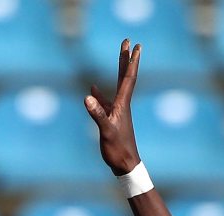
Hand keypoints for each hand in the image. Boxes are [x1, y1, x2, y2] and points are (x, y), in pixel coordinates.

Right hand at [83, 40, 142, 175]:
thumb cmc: (118, 150)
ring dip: (118, 71)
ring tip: (120, 57)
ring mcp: (117, 112)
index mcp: (122, 104)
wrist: (126, 166)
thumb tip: (88, 96)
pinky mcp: (111, 120)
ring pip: (117, 86)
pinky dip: (99, 94)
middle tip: (129, 42)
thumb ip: (97, 114)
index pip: (128, 77)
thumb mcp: (106, 131)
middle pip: (125, 77)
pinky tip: (93, 90)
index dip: (131, 60)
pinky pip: (105, 102)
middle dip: (126, 58)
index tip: (135, 45)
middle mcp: (122, 105)